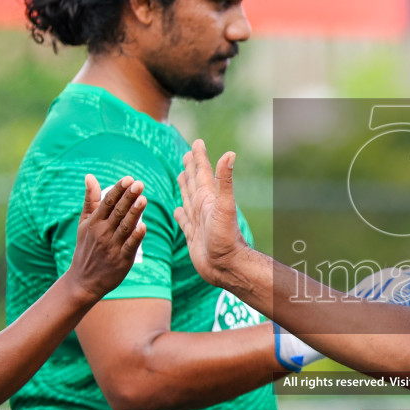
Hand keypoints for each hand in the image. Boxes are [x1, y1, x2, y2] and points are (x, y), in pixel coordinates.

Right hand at [65, 175, 145, 302]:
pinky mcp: (121, 260)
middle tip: (139, 184)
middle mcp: (102, 233)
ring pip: (125, 227)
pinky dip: (136, 237)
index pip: (107, 202)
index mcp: (94, 222)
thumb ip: (90, 200)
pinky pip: (130, 246)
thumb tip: (90, 176)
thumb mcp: (84, 223)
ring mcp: (112, 247)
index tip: (128, 179)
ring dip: (134, 213)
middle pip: (117, 212)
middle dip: (128, 197)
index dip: (118, 190)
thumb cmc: (86, 248)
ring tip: (143, 199)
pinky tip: (143, 226)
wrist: (83, 280)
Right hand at [173, 139, 250, 286]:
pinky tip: (178, 211)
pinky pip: (184, 221)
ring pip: (188, 199)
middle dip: (191, 168)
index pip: (203, 173)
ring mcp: (198, 222)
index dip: (200, 157)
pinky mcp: (193, 236)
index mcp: (209, 199)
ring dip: (185, 187)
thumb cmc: (226, 239)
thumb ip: (224, 182)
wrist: (225, 267)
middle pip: (194, 183)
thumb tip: (230, 153)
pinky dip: (180, 214)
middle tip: (187, 154)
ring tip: (181, 176)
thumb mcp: (224, 207)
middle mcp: (203, 208)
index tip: (197, 142)